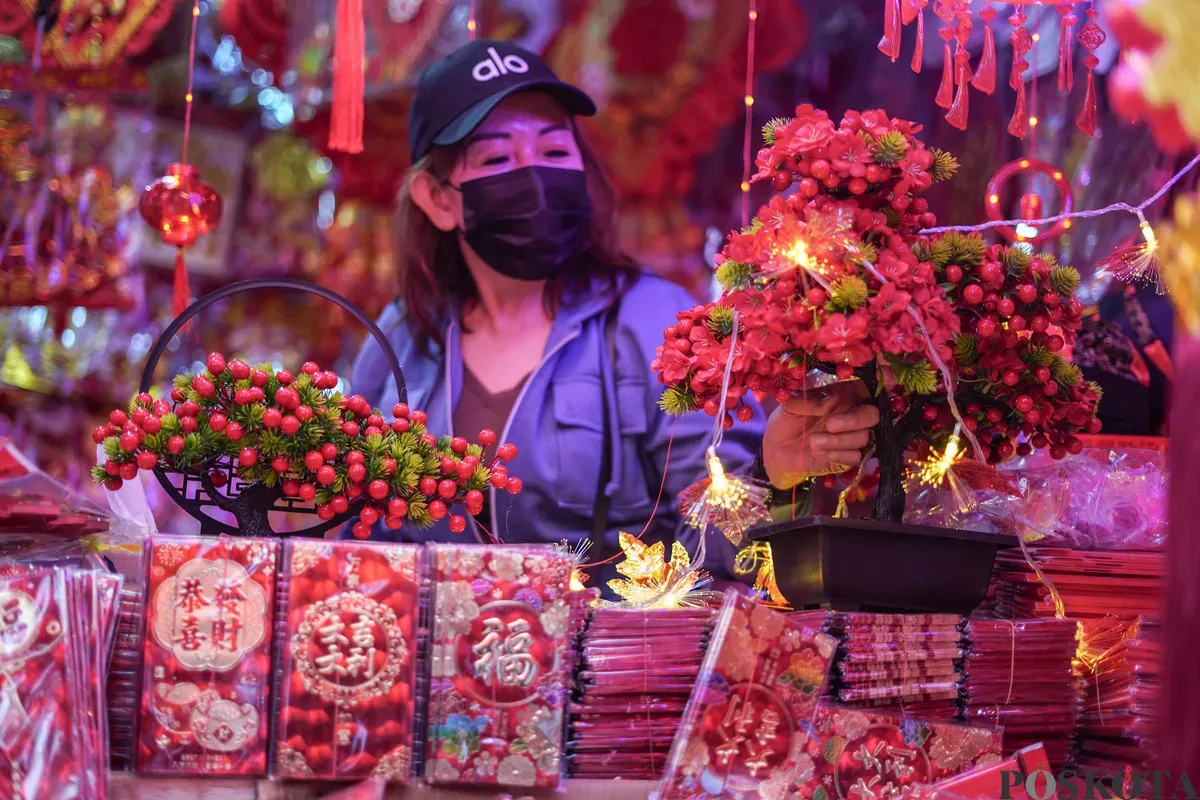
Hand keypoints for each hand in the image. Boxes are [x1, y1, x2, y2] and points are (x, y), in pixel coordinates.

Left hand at [762, 381, 880, 488]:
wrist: (775, 450)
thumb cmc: (786, 421)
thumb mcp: (790, 406)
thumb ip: (810, 401)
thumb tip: (833, 400)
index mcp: (843, 394)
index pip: (870, 385)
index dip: (885, 380)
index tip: (890, 378)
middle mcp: (852, 414)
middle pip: (872, 414)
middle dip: (854, 420)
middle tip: (830, 424)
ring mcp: (852, 436)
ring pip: (862, 438)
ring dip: (836, 440)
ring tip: (812, 441)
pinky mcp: (847, 457)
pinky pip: (853, 456)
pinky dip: (835, 453)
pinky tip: (817, 451)